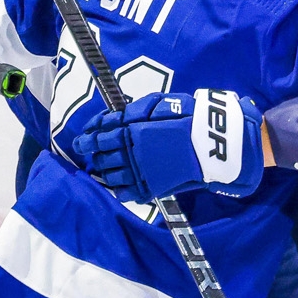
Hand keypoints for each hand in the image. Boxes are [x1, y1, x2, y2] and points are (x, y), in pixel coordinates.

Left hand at [71, 89, 263, 202]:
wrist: (216, 143)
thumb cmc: (191, 117)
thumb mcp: (162, 104)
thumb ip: (135, 112)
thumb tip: (111, 120)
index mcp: (134, 130)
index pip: (101, 136)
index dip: (88, 138)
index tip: (81, 140)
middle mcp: (133, 153)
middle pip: (104, 156)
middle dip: (93, 155)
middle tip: (87, 154)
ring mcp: (142, 173)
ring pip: (112, 175)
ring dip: (103, 172)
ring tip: (99, 171)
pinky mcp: (153, 188)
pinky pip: (128, 193)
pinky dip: (119, 191)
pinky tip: (117, 187)